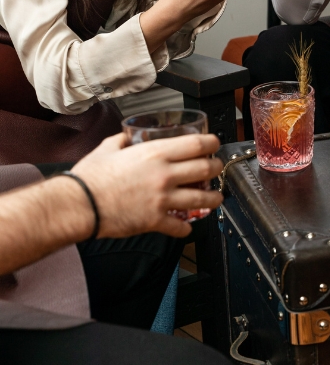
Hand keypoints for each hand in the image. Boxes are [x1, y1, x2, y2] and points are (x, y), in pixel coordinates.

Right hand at [72, 133, 222, 237]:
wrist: (78, 205)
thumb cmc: (90, 177)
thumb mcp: (108, 147)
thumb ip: (122, 140)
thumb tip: (127, 136)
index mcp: (156, 153)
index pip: (197, 144)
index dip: (212, 143)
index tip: (215, 144)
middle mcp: (165, 175)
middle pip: (206, 169)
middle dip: (217, 168)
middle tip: (216, 168)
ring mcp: (162, 199)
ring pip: (201, 198)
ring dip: (213, 197)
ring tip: (216, 197)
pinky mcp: (155, 220)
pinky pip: (180, 226)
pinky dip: (187, 228)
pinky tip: (187, 226)